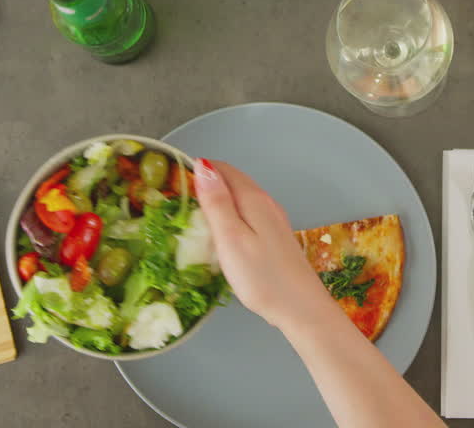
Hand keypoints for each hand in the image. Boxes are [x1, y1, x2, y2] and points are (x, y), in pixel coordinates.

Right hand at [194, 158, 331, 329]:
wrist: (299, 307)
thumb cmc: (261, 277)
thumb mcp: (231, 238)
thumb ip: (217, 202)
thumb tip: (203, 166)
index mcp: (253, 199)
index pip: (222, 169)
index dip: (197, 169)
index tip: (173, 180)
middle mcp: (266, 203)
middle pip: (232, 180)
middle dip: (206, 182)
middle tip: (177, 197)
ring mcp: (273, 219)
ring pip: (240, 197)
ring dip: (217, 199)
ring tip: (192, 214)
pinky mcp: (275, 236)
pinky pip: (248, 214)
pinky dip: (230, 215)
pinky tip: (220, 232)